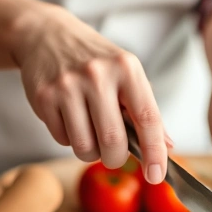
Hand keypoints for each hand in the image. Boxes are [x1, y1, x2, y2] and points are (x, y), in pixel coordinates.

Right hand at [10, 3, 169, 182]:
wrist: (48, 35)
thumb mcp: (127, 75)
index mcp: (127, 69)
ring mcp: (67, 85)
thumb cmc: (95, 61)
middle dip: (115, 158)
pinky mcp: (43, 96)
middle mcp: (98, 75)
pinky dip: (69, 138)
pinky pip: (61, 140)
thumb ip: (146, 111)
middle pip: (112, 141)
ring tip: (89, 131)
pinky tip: (69, 117)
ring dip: (90, 151)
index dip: (155, 153)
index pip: (148, 119)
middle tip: (113, 154)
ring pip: (84, 147)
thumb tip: (168, 147)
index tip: (156, 175)